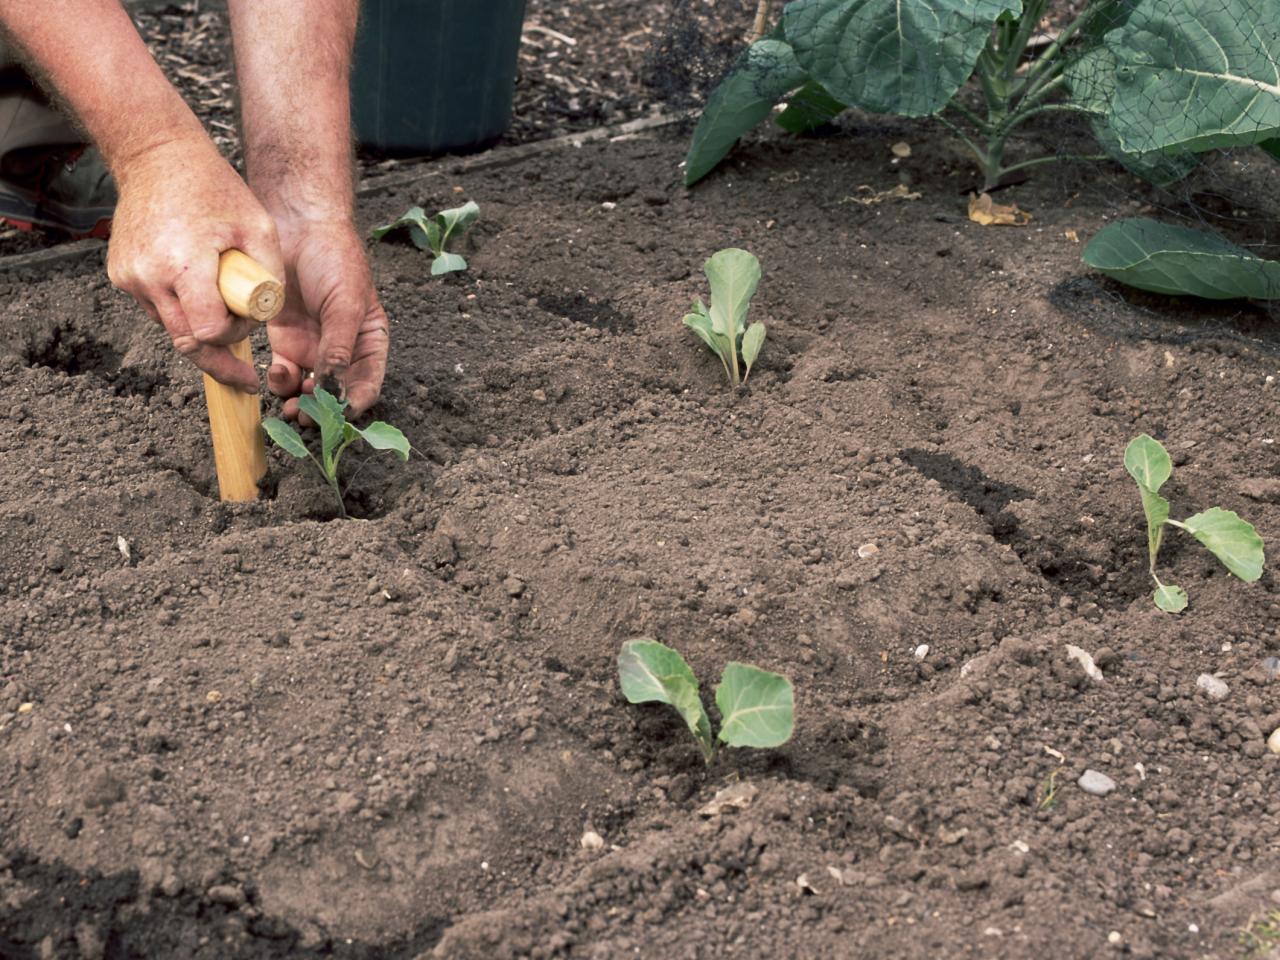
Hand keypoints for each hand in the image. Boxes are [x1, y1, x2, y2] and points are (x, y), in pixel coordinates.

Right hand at [106, 138, 283, 390]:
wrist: (157, 157)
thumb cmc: (214, 188)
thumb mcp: (260, 227)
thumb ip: (270, 275)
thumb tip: (269, 314)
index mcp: (183, 264)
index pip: (208, 332)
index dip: (234, 338)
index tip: (250, 331)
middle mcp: (148, 276)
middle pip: (186, 342)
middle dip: (218, 359)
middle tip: (244, 377)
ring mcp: (129, 277)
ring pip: (171, 328)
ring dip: (199, 329)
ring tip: (224, 312)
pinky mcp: (120, 274)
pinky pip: (156, 308)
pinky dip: (181, 309)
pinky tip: (199, 291)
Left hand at [265, 217, 388, 420]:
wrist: (297, 228)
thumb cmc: (334, 259)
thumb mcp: (345, 303)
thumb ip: (340, 346)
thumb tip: (335, 385)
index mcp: (369, 342)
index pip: (367, 384)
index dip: (354, 403)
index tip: (338, 413)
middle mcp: (343, 351)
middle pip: (336, 393)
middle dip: (322, 410)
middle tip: (307, 417)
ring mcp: (313, 347)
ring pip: (308, 389)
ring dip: (299, 401)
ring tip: (290, 406)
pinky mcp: (286, 341)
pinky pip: (284, 373)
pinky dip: (279, 381)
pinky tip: (276, 374)